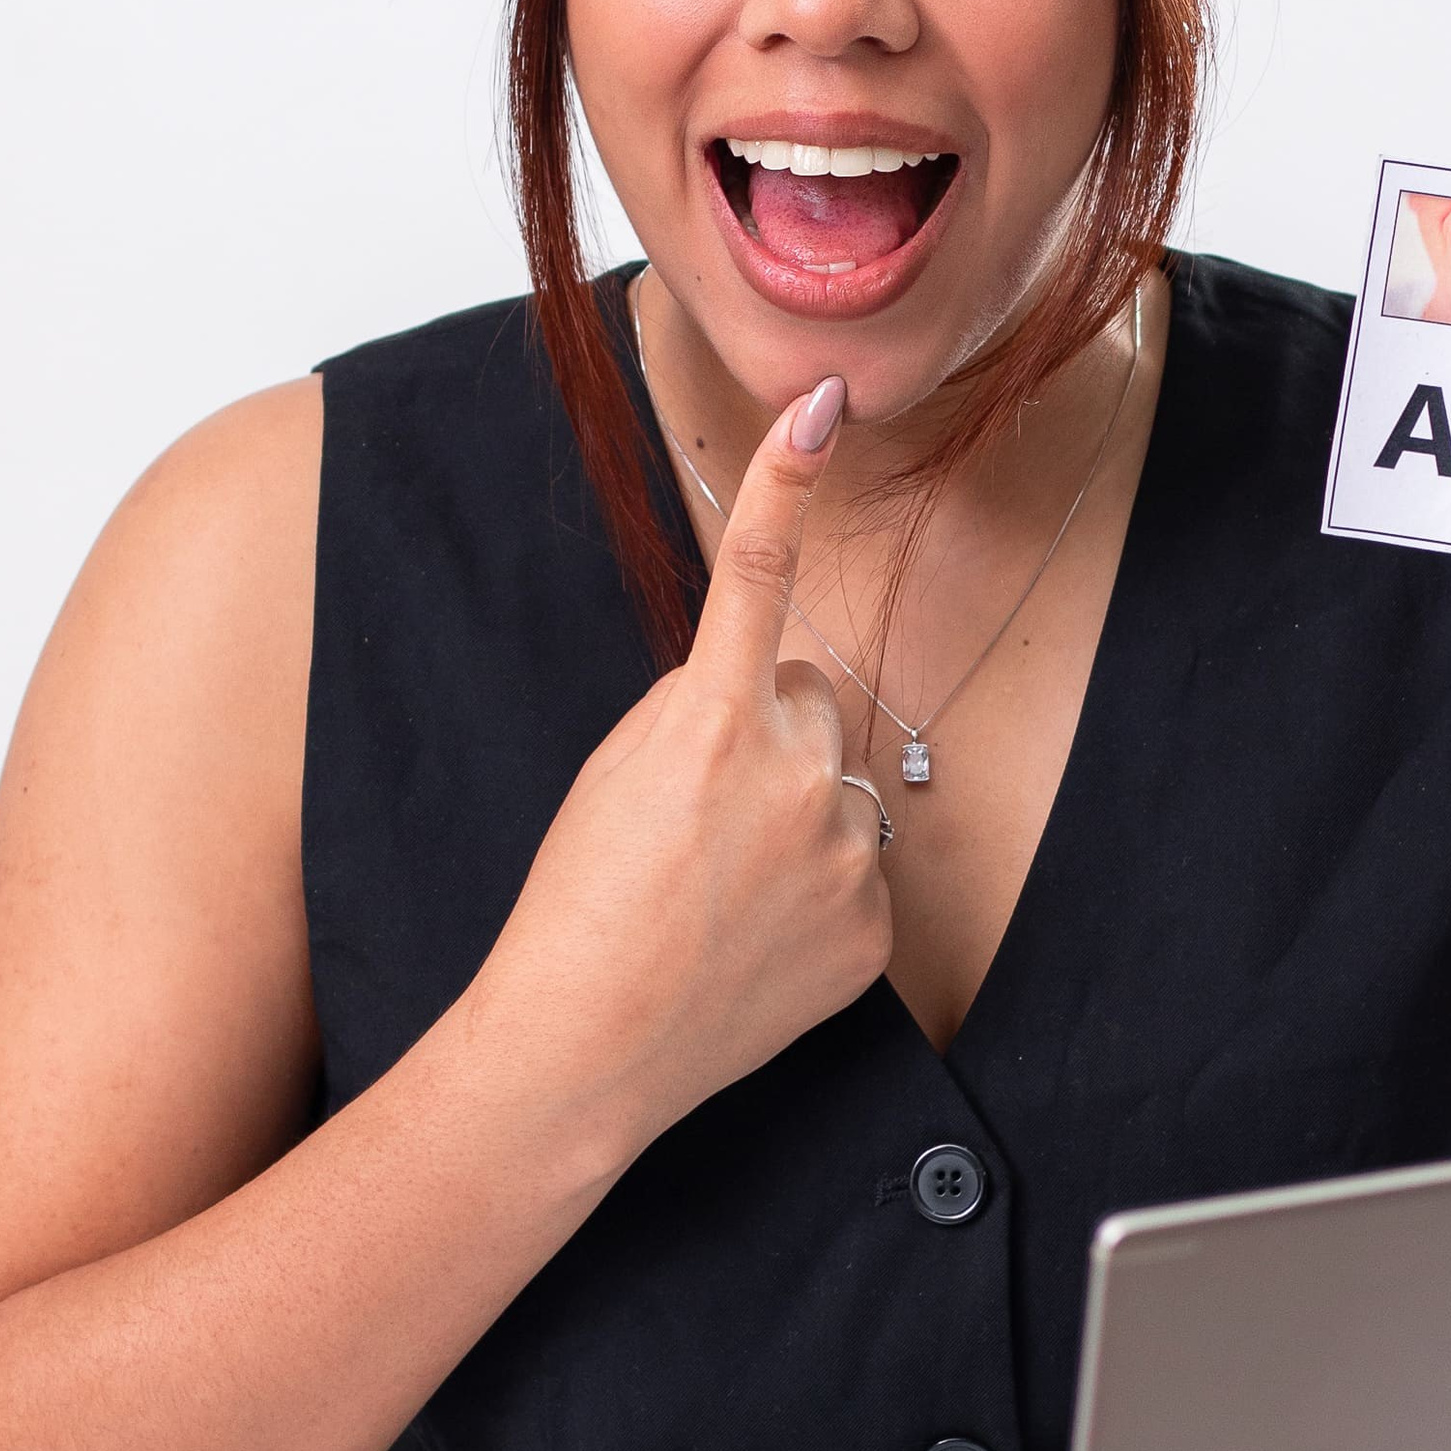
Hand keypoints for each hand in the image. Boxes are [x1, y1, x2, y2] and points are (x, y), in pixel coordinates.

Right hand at [475, 373, 893, 1159]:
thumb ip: (698, 712)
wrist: (585, 1045)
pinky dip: (817, 894)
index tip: (818, 406)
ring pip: (837, 788)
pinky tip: (754, 938)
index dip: (785, 482)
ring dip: (796, 817)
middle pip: (810, 698)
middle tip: (698, 815)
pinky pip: (857, 874)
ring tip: (722, 892)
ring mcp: (846, 853)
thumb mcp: (617, 770)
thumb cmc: (579, 905)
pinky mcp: (871, 928)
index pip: (755, 576)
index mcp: (716, 719)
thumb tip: (761, 704)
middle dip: (768, 733)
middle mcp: (799, 772)